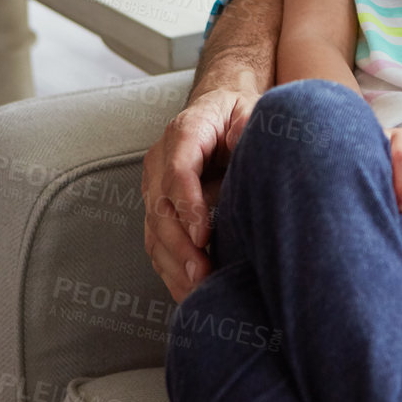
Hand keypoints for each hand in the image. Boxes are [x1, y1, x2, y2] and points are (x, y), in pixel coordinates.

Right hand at [143, 86, 257, 301]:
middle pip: (159, 209)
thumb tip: (245, 138)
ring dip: (174, 264)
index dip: (187, 206)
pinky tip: (190, 291)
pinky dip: (171, 269)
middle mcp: (160, 163)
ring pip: (154, 232)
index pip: (177, 173)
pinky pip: (158, 243)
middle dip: (179, 245)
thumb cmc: (236, 113)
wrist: (219, 111)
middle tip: (203, 273)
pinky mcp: (159, 209)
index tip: (204, 236)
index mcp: (182, 134)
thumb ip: (247, 124)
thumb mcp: (248, 109)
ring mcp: (155, 188)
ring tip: (198, 290)